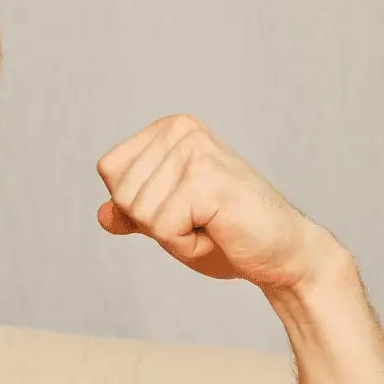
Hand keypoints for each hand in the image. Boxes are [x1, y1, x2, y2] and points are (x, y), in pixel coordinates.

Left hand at [94, 114, 345, 294]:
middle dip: (154, 225)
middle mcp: (182, 129)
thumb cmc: (230, 236)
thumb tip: (101, 214)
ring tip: (211, 226)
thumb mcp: (170, 224)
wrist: (281, 254)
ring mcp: (196, 151)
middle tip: (200, 222)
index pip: (109, 170)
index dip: (137, 206)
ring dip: (173, 237)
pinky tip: (219, 233)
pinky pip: (162, 229)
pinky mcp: (207, 179)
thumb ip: (135, 215)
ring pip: (140, 213)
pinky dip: (186, 246)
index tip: (182, 210)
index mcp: (170, 129)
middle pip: (121, 194)